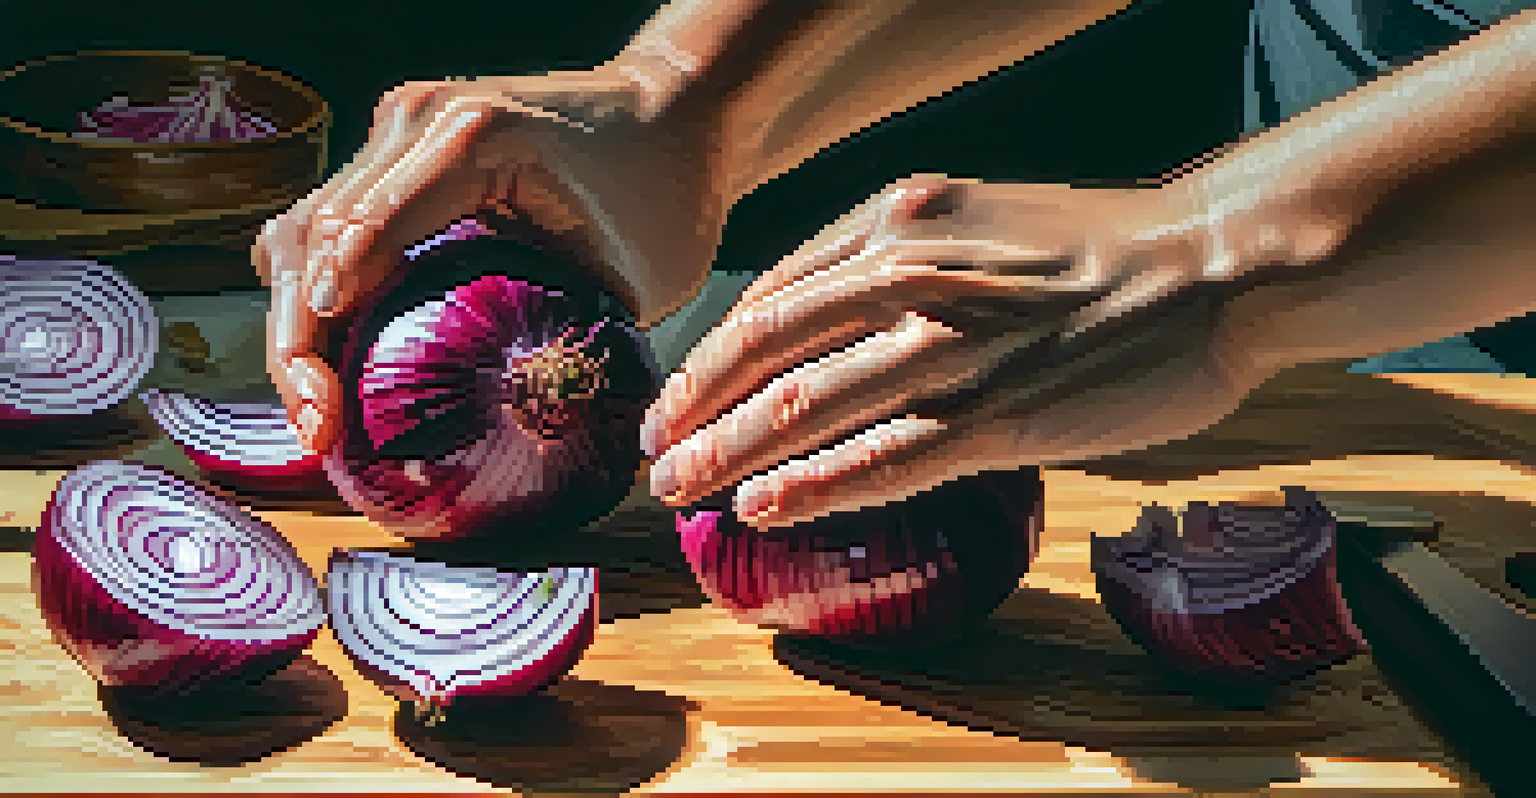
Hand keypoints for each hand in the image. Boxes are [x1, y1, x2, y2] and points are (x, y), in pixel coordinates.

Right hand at [255, 65, 720, 454]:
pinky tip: (330, 364)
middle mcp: (418, 122)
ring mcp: (401, 133)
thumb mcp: (636, 278)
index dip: (326, 320)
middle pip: (312, 235)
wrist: (678, 120)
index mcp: (473, 140)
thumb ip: (571, 344)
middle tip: (318, 426)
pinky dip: (316, 294)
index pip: (365, 230)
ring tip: (314, 410)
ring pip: (302, 230)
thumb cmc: (666, 198)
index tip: (326, 400)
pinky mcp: (400, 155)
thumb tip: (518, 442)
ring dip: (293, 322)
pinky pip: (331, 226)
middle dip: (295, 340)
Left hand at [641, 174, 1357, 529]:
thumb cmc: (1097, 253)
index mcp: (902, 221)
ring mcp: (955, 347)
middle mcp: (913, 274)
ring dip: (730, 454)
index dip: (710, 356)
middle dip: (695, 410)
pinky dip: (814, 486)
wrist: (1212, 268)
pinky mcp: (1001, 415)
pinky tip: (763, 508)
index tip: (678, 399)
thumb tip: (821, 326)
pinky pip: (885, 458)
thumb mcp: (977, 222)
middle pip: (767, 349)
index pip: (773, 298)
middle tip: (653, 454)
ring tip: (680, 490)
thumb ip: (897, 261)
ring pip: (809, 407)